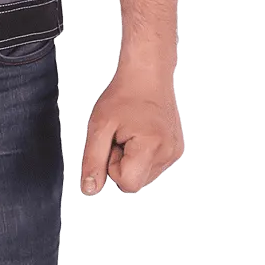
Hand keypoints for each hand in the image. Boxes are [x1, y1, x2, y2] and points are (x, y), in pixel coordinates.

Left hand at [80, 53, 183, 194]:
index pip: (127, 183)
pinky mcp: (174, 149)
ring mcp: (173, 152)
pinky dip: (141, 154)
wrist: (147, 75)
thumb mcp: (100, 127)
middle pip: (135, 181)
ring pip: (142, 174)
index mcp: (152, 147)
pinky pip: (151, 164)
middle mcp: (168, 153)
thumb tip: (90, 188)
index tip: (113, 143)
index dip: (113, 166)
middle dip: (121, 162)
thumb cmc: (125, 95)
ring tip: (130, 132)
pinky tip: (140, 133)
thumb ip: (93, 161)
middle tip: (121, 135)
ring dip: (131, 158)